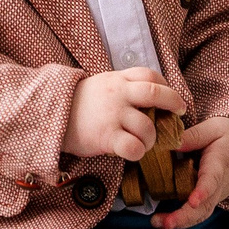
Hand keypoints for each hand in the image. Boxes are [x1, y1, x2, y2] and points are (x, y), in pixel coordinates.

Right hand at [63, 68, 185, 160]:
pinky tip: (134, 153)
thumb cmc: (79, 104)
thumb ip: (123, 86)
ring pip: (147, 127)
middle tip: (179, 115)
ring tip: (146, 143)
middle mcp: (117, 95)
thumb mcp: (101, 84)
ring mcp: (112, 115)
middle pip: (156, 94)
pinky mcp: (106, 136)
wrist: (50, 115)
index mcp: (117, 80)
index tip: (172, 98)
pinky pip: (133, 147)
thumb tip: (152, 98)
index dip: (167, 86)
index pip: (150, 75)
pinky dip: (139, 152)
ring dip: (152, 139)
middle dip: (174, 104)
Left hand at [152, 116, 228, 228]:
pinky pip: (200, 212)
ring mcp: (217, 193)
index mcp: (220, 163)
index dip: (203, 191)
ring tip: (158, 224)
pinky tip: (164, 224)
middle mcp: (220, 184)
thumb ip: (192, 136)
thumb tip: (169, 144)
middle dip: (184, 217)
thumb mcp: (213, 127)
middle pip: (205, 205)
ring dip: (181, 222)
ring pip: (202, 213)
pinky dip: (184, 220)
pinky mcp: (212, 197)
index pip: (212, 179)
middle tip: (163, 223)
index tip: (193, 201)